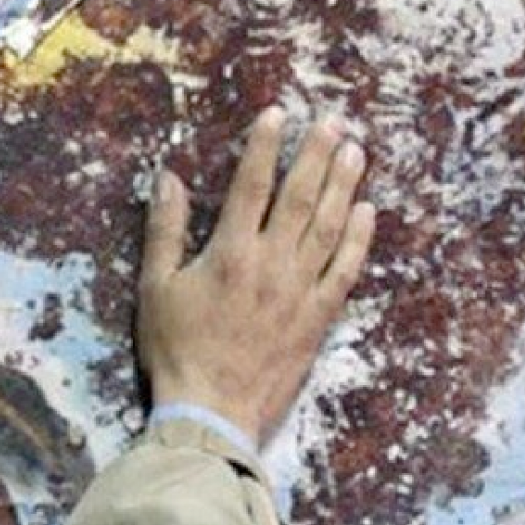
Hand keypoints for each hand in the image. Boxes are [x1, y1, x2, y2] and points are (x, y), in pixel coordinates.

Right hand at [137, 108, 375, 444]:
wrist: (211, 411)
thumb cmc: (175, 350)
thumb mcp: (155, 287)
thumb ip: (164, 230)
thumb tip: (168, 178)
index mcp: (230, 252)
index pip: (252, 186)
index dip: (265, 146)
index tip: (278, 114)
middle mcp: (272, 263)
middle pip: (301, 197)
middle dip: (317, 155)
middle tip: (334, 122)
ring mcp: (300, 291)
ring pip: (330, 226)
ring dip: (345, 186)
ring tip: (356, 152)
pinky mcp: (318, 318)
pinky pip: (345, 270)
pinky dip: (359, 239)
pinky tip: (368, 212)